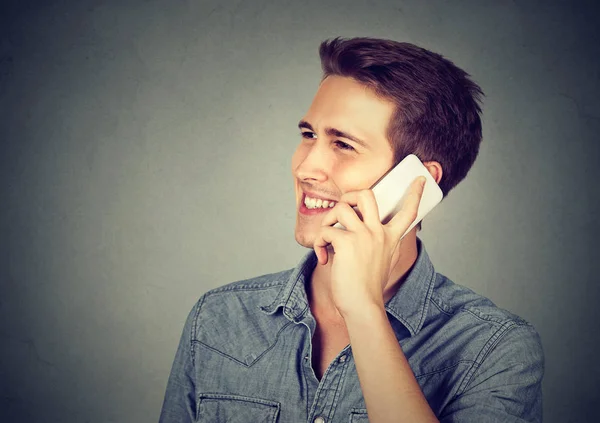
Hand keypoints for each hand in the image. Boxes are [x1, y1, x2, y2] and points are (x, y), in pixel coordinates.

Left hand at [313, 176, 426, 317]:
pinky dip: (318, 243)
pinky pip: (326, 231)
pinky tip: (323, 258)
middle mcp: (379, 233)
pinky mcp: (346, 243)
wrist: (363, 306)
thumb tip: (367, 232)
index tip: (420, 179)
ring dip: (327, 221)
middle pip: (367, 195)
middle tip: (341, 210)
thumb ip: (380, 244)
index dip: (415, 194)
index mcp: (390, 238)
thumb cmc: (367, 288)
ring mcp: (364, 236)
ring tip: (326, 239)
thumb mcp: (382, 262)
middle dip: (349, 196)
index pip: (408, 212)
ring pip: (340, 207)